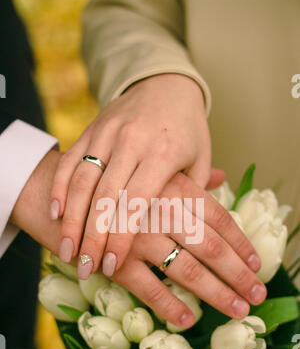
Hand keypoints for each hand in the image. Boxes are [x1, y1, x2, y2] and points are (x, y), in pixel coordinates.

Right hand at [50, 74, 211, 277]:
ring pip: (82, 180)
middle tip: (85, 266)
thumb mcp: (199, 158)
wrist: (165, 82)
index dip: (121, 235)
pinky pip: (70, 159)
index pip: (137, 201)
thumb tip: (200, 239)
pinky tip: (55, 213)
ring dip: (71, 218)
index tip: (112, 264)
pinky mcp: (91, 129)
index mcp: (162, 153)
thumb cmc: (187, 128)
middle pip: (105, 196)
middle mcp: (132, 142)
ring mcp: (107, 133)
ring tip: (67, 249)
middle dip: (92, 235)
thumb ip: (196, 195)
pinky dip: (60, 187)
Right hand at [110, 172, 265, 327]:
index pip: (218, 216)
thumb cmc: (105, 177)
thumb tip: (222, 177)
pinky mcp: (111, 258)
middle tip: (256, 297)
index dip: (240, 243)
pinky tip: (187, 318)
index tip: (257, 265)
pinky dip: (168, 304)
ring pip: (184, 268)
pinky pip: (146, 287)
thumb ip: (189, 174)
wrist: (47, 184)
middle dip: (236, 274)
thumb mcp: (152, 164)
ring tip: (236, 310)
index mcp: (172, 182)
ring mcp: (135, 234)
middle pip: (209, 245)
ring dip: (214, 293)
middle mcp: (158, 206)